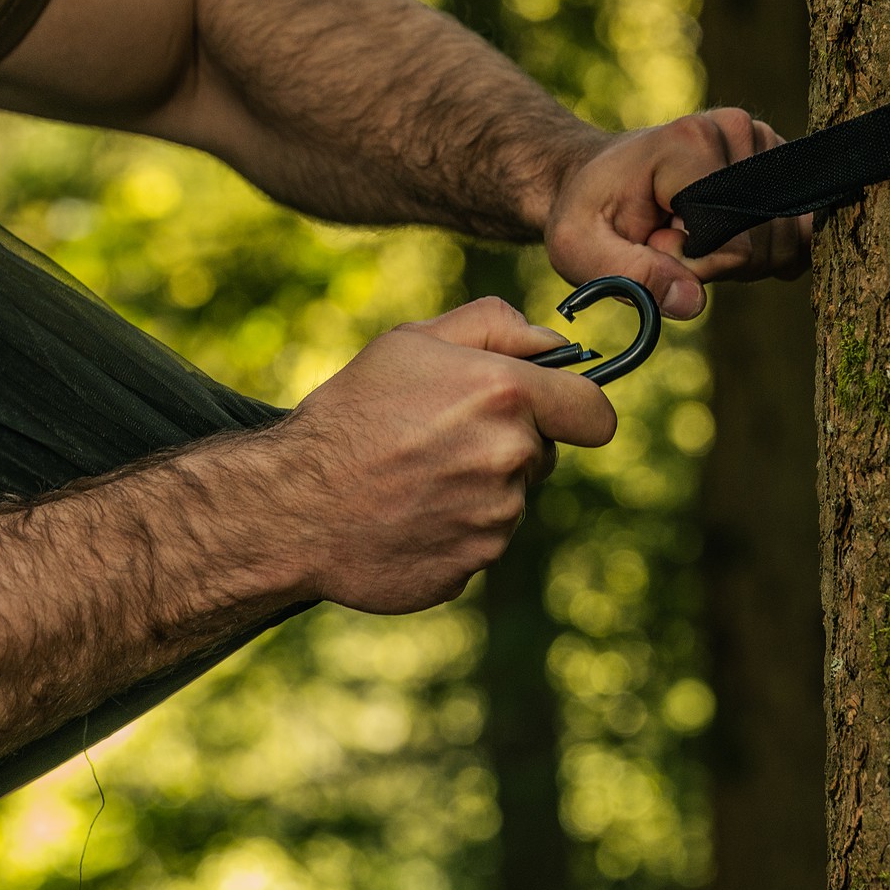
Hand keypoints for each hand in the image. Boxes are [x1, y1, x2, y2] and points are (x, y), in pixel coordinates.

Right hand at [276, 297, 617, 612]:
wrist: (293, 503)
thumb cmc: (351, 412)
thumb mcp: (412, 340)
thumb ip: (495, 325)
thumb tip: (555, 344)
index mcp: (506, 394)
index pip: (595, 412)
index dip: (577, 409)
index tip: (554, 413)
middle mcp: (510, 458)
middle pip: (544, 455)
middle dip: (510, 444)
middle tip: (441, 439)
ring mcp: (495, 519)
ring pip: (512, 499)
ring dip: (478, 489)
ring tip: (414, 479)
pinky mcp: (474, 563)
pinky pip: (482, 541)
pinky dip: (454, 529)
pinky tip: (407, 515)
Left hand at [543, 107, 811, 319]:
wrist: (596, 180)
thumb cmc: (586, 215)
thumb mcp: (579, 250)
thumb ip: (632, 275)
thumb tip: (690, 302)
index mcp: (690, 142)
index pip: (732, 244)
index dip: (694, 266)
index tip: (652, 245)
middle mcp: (738, 129)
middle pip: (766, 243)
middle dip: (717, 264)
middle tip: (667, 239)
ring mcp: (764, 140)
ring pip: (786, 240)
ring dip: (738, 259)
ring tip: (688, 233)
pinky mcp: (779, 159)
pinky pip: (796, 233)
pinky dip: (760, 250)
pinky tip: (719, 234)